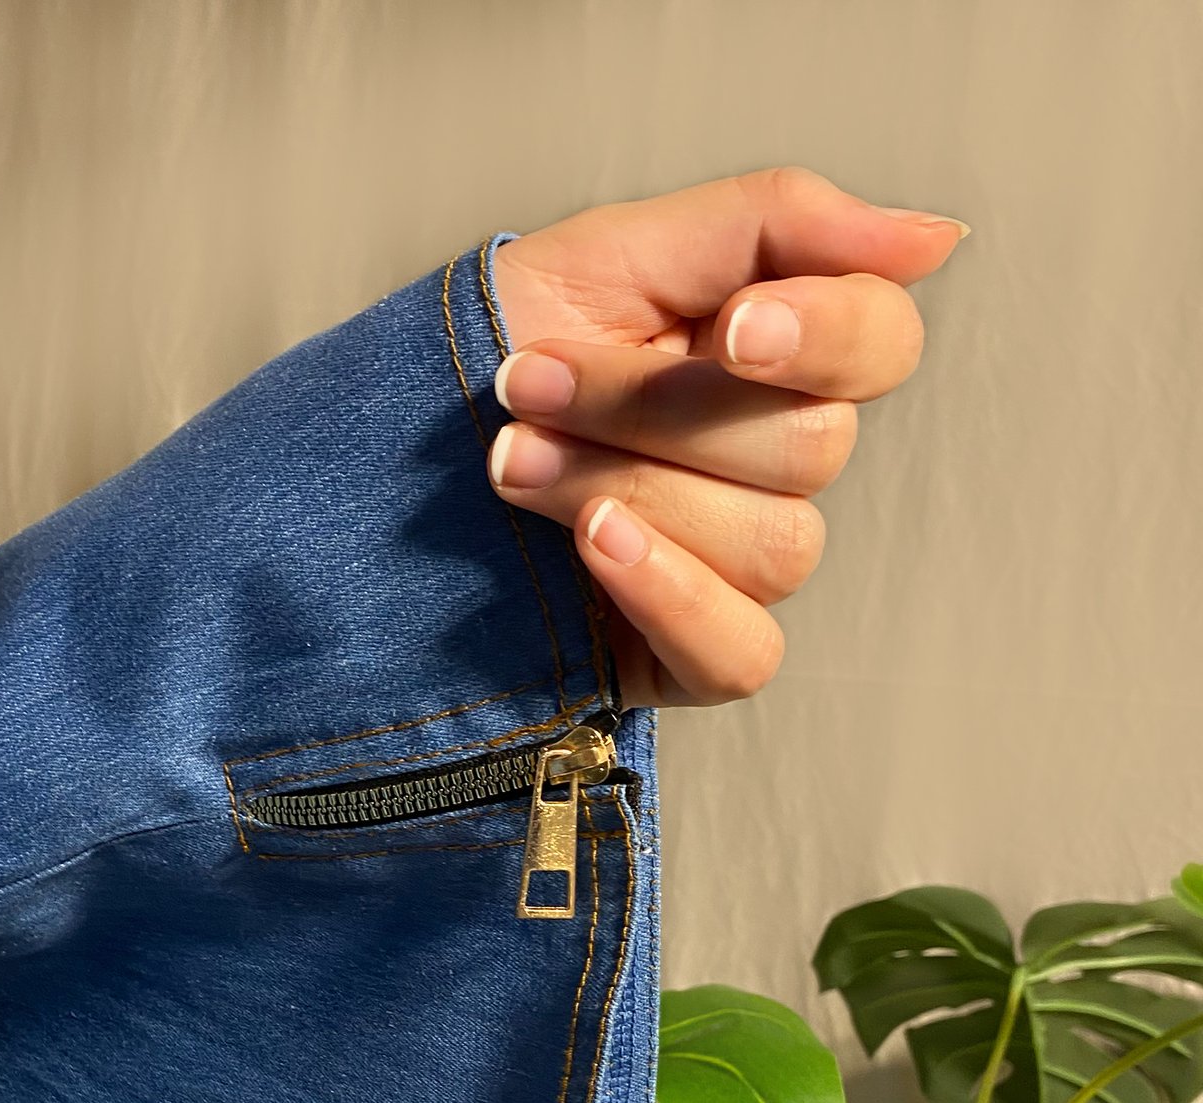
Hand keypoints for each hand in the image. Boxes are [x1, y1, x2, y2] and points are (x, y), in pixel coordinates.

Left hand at [487, 165, 968, 707]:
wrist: (389, 451)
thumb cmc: (506, 344)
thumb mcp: (619, 253)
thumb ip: (776, 225)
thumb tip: (935, 239)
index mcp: (772, 362)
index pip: (878, 346)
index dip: (824, 336)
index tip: (730, 330)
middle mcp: (771, 468)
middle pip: (807, 450)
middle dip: (651, 410)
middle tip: (530, 385)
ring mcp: (735, 566)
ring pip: (773, 546)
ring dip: (628, 491)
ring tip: (515, 462)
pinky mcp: (689, 653)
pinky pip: (742, 654)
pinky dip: (675, 598)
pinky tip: (597, 550)